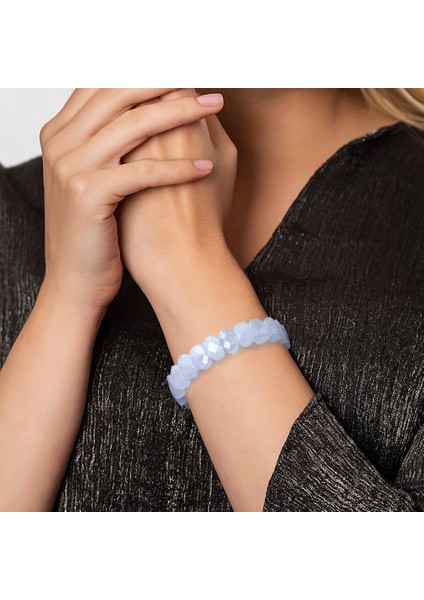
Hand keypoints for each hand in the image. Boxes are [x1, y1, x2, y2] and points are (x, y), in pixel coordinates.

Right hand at [38, 88, 224, 313]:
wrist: (77, 278)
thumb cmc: (97, 229)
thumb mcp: (97, 176)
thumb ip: (112, 139)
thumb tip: (154, 104)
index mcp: (60, 132)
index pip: (104, 83)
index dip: (146, 71)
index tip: (183, 69)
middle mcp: (60, 142)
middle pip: (119, 93)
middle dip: (167, 81)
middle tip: (205, 79)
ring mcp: (71, 166)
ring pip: (134, 124)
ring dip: (182, 112)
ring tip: (215, 106)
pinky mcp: (88, 193)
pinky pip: (143, 170)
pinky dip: (178, 168)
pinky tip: (206, 167)